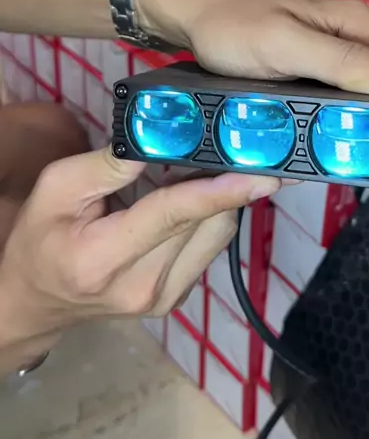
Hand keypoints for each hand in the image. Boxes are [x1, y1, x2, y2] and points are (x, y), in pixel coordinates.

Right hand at [0, 148, 280, 365]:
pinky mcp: (178, 298)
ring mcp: (165, 298)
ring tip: (195, 167)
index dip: (220, 189)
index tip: (263, 174)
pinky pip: (210, 245)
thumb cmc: (41, 238)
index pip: (173, 215)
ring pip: (217, 233)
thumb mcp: (56, 188)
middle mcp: (143, 287)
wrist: (35, 300)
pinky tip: (188, 195)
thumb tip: (159, 137)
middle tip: (224, 143)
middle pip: (206, 221)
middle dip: (221, 178)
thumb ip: (107, 164)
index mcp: (104, 259)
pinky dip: (208, 214)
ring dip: (218, 195)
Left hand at [138, 0, 368, 171]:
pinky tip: (355, 143)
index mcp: (357, 25)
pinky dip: (366, 123)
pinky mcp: (323, 71)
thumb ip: (340, 60)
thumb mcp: (282, 44)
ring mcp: (341, 54)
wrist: (196, 18)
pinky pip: (357, 98)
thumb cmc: (232, 25)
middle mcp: (357, 38)